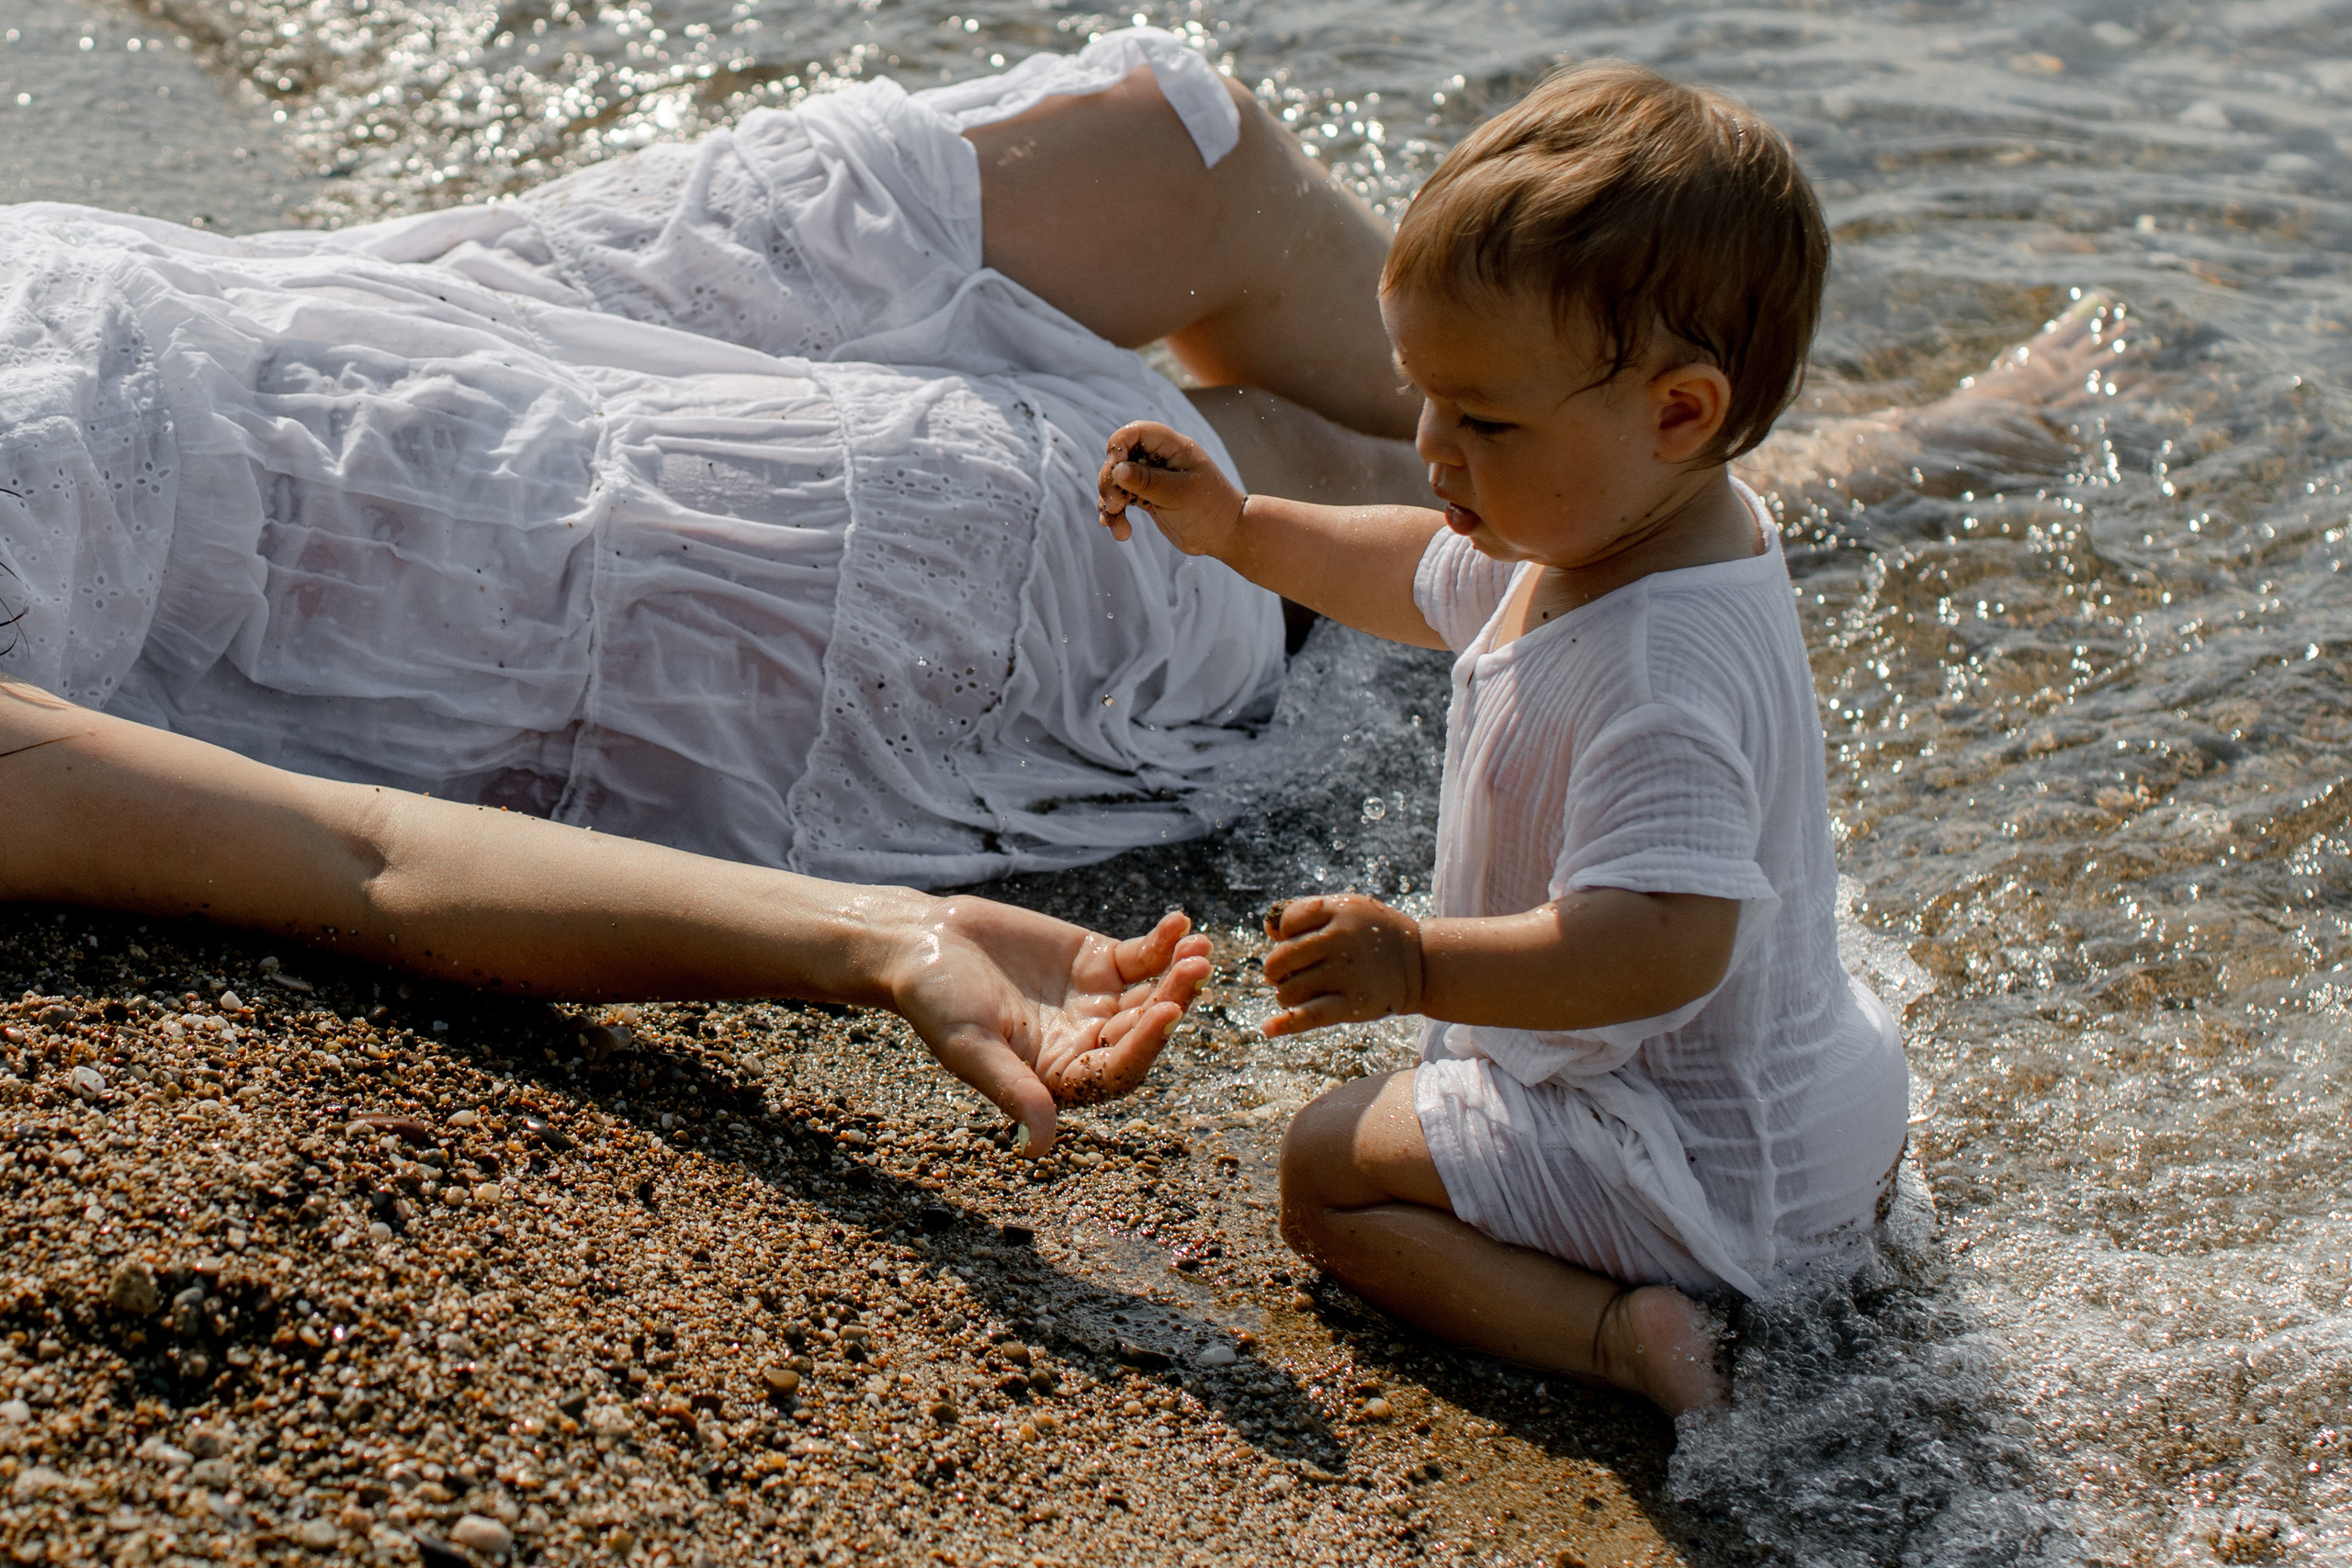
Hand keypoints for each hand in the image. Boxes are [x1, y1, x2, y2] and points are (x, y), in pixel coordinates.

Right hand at [885, 899, 1211, 1156]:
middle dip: (1173, 1000)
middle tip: (1196, 968)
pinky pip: (1142, 956)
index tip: (1166, 1012)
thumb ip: (1013, 1091)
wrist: (922, 943)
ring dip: (1178, 971)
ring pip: (1152, 992)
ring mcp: (1097, 1002)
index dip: (1145, 1045)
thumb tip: (1038, 1151)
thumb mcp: (971, 1049)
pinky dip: (1163, 941)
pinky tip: (1179, 921)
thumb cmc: (936, 1003)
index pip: (1118, 1071)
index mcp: (1060, 1079)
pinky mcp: (1098, 962)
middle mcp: (1087, 1044)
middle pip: (1143, 1029)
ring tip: (1199, 945)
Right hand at [1097, 420, 1247, 555]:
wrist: (1225, 536)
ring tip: (1119, 529)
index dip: (1119, 445)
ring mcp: (1152, 478)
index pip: (1137, 431)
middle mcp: (1160, 459)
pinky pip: (1122, 499)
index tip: (1115, 468)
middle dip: (1111, 481)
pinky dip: (1115, 513)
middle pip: (1120, 458)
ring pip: (1117, 482)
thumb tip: (1117, 468)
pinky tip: (1118, 529)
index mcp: (1173, 448)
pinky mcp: (1147, 497)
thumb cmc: (1210, 510)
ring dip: (1111, 504)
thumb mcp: (1178, 494)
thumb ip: (1147, 481)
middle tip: (1115, 505)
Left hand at [1260, 894, 1423, 1036]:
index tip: (1297, 942)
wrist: (1421, 964)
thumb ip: (1309, 913)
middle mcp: (1341, 939)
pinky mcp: (1352, 1005)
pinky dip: (1284, 1024)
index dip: (1284, 934)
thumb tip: (1269, 928)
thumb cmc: (1374, 935)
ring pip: (1289, 990)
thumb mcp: (1348, 911)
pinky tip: (1268, 1029)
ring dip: (1286, 994)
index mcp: (1339, 911)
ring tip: (1299, 992)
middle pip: (1282, 958)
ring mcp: (1346, 973)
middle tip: (1285, 975)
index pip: (1287, 922)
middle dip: (1276, 969)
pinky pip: (1307, 1017)